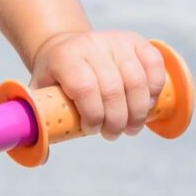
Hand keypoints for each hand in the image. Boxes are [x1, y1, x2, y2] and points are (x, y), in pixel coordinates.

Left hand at [29, 31, 166, 140]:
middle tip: (113, 134)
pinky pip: (155, 64)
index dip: (92, 114)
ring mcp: (115, 40)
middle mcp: (91, 45)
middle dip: (117, 121)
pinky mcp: (136, 41)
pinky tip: (146, 105)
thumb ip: (41, 119)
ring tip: (131, 127)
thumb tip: (44, 155)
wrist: (68, 48)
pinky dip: (155, 89)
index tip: (92, 130)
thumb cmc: (56, 77)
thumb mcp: (41, 92)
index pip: (84, 88)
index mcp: (64, 57)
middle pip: (113, 89)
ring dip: (137, 112)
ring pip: (137, 80)